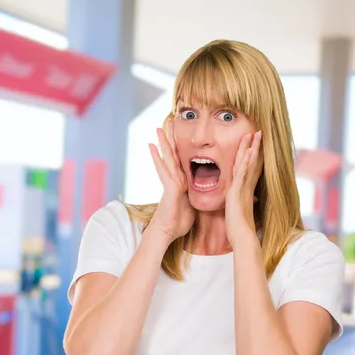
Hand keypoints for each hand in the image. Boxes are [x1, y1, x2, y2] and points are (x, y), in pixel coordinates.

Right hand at [147, 121, 195, 243]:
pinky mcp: (169, 187)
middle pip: (173, 154)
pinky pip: (163, 169)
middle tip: (169, 122)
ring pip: (167, 158)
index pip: (181, 160)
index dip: (180, 146)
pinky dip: (158, 158)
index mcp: (182, 182)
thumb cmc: (178, 221)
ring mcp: (170, 182)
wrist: (167, 231)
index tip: (179, 134)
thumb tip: (202, 193)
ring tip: (159, 128)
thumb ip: (194, 195)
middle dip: (171, 139)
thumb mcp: (192, 205)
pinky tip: (152, 146)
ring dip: (163, 142)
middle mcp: (174, 179)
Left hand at [226, 131, 262, 247]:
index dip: (253, 155)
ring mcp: (243, 188)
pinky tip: (249, 152)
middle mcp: (246, 186)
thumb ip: (239, 202)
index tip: (255, 144)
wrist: (242, 236)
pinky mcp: (239, 192)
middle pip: (251, 162)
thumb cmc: (238, 226)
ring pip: (248, 164)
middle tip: (258, 132)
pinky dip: (246, 162)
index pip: (250, 168)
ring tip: (254, 135)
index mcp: (245, 189)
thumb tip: (243, 201)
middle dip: (254, 146)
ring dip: (251, 149)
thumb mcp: (237, 210)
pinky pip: (243, 174)